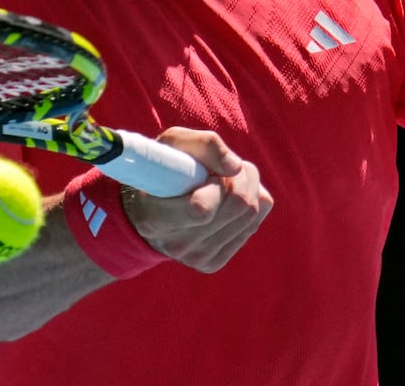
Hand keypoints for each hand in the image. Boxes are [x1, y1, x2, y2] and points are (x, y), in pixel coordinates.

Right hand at [122, 127, 272, 273]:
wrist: (151, 208)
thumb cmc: (164, 168)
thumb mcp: (174, 143)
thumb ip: (204, 145)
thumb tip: (236, 167)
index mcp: (155, 218)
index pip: (203, 208)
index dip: (218, 182)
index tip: (208, 172)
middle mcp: (176, 245)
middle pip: (239, 206)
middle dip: (240, 177)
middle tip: (224, 169)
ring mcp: (196, 258)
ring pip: (250, 215)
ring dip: (248, 187)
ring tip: (225, 179)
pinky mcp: (213, 262)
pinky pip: (253, 224)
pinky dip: (250, 204)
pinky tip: (228, 199)